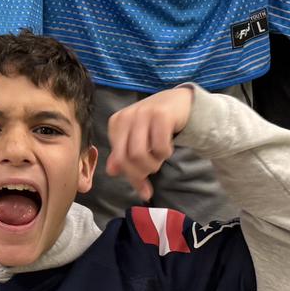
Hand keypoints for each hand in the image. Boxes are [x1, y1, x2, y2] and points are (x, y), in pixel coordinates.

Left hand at [105, 85, 196, 201]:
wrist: (178, 102)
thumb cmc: (154, 124)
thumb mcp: (136, 139)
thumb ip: (123, 155)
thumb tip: (111, 172)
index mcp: (116, 123)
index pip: (117, 159)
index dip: (131, 176)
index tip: (144, 188)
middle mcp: (126, 117)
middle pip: (127, 158)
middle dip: (142, 172)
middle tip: (153, 170)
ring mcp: (143, 114)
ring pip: (140, 154)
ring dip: (154, 164)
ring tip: (160, 158)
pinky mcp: (161, 115)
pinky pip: (160, 147)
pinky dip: (165, 153)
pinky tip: (168, 147)